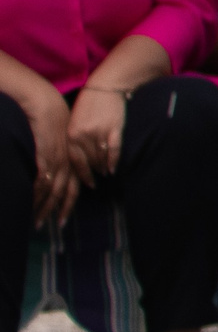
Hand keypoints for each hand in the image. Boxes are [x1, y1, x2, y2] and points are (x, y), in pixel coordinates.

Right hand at [21, 86, 74, 227]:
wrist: (44, 104)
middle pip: (64, 193)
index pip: (72, 188)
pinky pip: (42, 179)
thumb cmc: (49, 121)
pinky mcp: (45, 155)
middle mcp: (66, 162)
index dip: (67, 205)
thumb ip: (54, 157)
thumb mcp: (56, 141)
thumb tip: (47, 173)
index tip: (62, 220)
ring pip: (53, 190)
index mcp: (71, 159)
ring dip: (45, 207)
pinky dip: (37, 194)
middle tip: (50, 227)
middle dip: (57, 211)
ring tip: (38, 222)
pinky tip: (31, 203)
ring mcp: (55, 159)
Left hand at [64, 87, 126, 193]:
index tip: (86, 182)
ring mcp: (98, 132)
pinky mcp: (114, 129)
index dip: (80, 174)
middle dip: (92, 173)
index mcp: (71, 133)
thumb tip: (79, 158)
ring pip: (100, 157)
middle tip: (95, 182)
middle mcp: (83, 135)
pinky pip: (113, 150)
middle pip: (88, 161)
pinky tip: (113, 168)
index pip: (74, 160)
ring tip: (105, 173)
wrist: (106, 86)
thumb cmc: (90, 103)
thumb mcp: (75, 120)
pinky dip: (113, 161)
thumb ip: (74, 138)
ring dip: (103, 167)